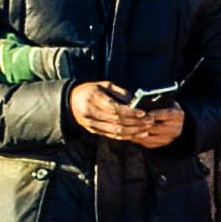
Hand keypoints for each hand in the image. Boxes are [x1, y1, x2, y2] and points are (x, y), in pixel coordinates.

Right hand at [70, 83, 185, 147]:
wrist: (70, 101)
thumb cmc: (91, 90)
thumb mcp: (104, 85)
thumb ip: (120, 93)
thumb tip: (135, 102)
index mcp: (93, 98)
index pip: (114, 108)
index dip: (130, 112)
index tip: (143, 113)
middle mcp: (91, 112)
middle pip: (116, 121)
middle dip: (136, 123)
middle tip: (150, 121)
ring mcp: (91, 124)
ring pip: (115, 131)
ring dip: (133, 132)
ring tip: (147, 129)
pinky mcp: (93, 131)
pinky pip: (112, 136)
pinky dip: (126, 136)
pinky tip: (137, 134)